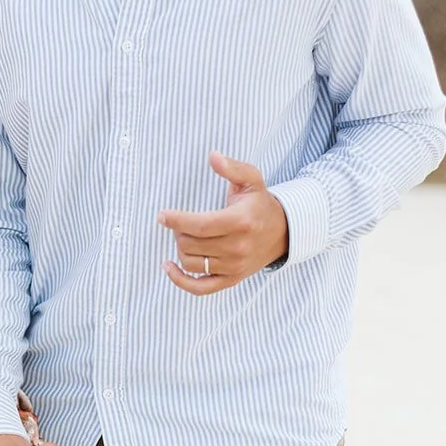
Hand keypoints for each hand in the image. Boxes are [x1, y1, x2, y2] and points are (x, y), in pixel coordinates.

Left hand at [158, 153, 288, 295]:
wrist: (283, 232)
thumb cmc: (260, 203)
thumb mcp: (251, 179)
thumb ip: (232, 167)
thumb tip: (213, 156)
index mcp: (240, 221)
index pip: (200, 225)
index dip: (176, 220)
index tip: (162, 215)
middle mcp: (238, 247)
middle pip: (191, 244)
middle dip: (178, 231)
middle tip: (180, 222)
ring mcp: (235, 266)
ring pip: (191, 263)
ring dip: (180, 249)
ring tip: (183, 236)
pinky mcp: (232, 279)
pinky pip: (200, 288)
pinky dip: (181, 280)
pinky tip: (169, 266)